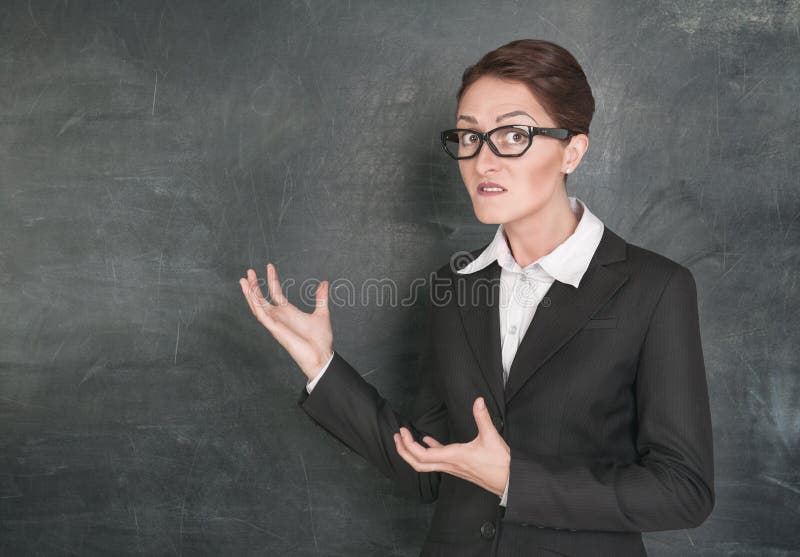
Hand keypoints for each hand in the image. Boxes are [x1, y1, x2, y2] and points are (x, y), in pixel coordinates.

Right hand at [239, 263, 332, 379]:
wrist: (322, 356)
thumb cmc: (320, 340)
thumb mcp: (322, 313)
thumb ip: (321, 298)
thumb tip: (324, 283)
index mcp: (288, 312)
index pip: (275, 292)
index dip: (271, 279)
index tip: (269, 266)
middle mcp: (279, 317)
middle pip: (261, 299)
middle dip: (254, 286)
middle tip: (249, 271)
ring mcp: (276, 324)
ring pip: (258, 307)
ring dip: (250, 294)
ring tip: (244, 280)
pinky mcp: (276, 330)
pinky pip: (262, 317)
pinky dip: (256, 306)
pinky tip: (252, 295)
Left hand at [393, 397, 509, 496]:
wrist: (510, 481)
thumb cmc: (501, 463)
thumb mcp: (491, 437)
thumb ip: (482, 417)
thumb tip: (478, 401)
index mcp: (453, 457)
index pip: (423, 455)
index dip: (409, 445)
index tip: (402, 432)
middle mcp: (450, 464)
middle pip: (418, 464)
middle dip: (403, 451)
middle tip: (396, 436)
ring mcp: (453, 467)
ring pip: (426, 464)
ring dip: (413, 452)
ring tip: (404, 439)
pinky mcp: (458, 466)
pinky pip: (438, 459)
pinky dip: (429, 450)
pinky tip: (427, 440)